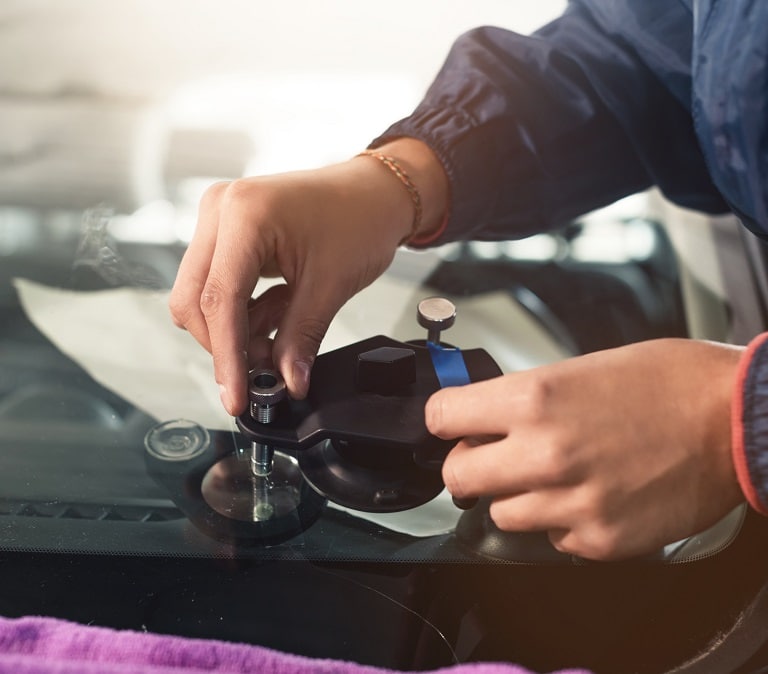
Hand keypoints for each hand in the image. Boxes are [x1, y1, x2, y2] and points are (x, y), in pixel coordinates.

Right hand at [169, 139, 447, 414]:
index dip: (226, 357)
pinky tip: (276, 313)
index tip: (236, 397)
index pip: (219, 300)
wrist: (374, 192)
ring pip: (201, 295)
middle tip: (263, 371)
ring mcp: (219, 218)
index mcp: (245, 215)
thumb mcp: (331, 285)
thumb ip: (301, 338)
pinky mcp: (226, 231)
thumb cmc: (360, 219)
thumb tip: (287, 381)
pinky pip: (217, 284)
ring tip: (279, 338)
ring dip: (235, 330)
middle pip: (194, 300)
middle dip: (226, 344)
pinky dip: (243, 311)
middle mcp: (220, 210)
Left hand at [426, 338, 744, 560]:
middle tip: (489, 456)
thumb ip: (522, 398)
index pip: (441, 416)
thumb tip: (482, 416)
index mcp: (534, 399)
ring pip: (500, 513)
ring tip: (554, 474)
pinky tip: (591, 494)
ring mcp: (571, 503)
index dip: (444, 419)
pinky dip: (562, 521)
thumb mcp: (579, 368)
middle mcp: (545, 453)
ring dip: (516, 495)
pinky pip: (551, 538)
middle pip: (457, 475)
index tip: (451, 422)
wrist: (735, 418)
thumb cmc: (664, 383)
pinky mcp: (599, 539)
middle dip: (468, 464)